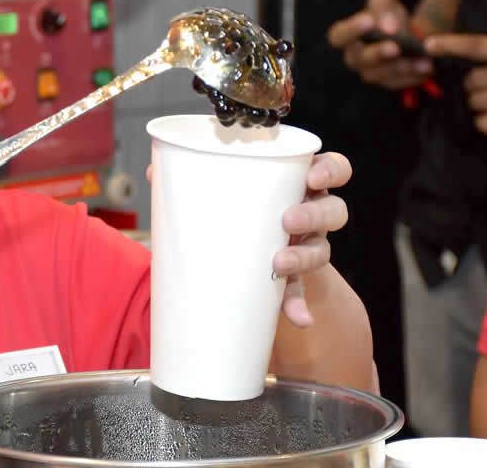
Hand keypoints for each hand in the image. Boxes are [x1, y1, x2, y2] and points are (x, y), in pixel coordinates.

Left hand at [144, 150, 351, 327]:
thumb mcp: (223, 195)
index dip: (330, 171)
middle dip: (314, 213)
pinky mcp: (297, 279)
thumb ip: (193, 182)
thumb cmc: (237, 213)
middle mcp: (312, 214)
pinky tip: (299, 318)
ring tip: (279, 263)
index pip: (332, 170)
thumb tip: (152, 168)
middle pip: (333, 209)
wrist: (244, 256)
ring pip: (323, 249)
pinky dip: (298, 306)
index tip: (312, 176)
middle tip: (287, 219)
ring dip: (305, 256)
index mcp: (298, 185)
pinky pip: (302, 294)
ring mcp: (308, 246)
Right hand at [327, 0, 432, 89]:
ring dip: (401, 67)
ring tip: (421, 60)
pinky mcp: (388, 83)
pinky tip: (426, 66)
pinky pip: (398, 82)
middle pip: (359, 59)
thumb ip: (382, 8)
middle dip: (377, 53)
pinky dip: (413, 75)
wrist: (409, 35)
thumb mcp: (385, 4)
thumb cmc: (388, 17)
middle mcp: (354, 57)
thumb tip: (388, 28)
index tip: (369, 21)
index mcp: (346, 36)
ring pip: (380, 74)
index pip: (338, 36)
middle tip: (395, 47)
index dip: (351, 30)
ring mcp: (370, 73)